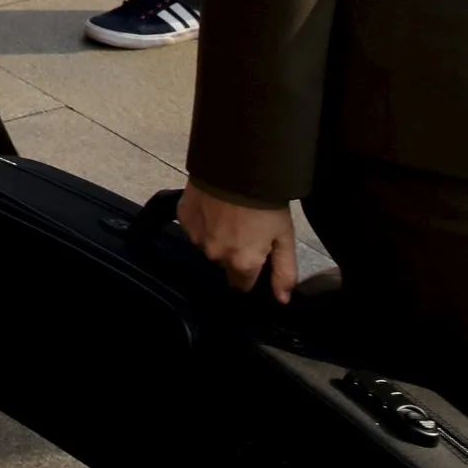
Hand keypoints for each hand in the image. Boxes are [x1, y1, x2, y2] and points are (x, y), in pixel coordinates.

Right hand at [179, 182, 298, 302]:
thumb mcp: (284, 237)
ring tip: (229, 214)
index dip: (251, 272)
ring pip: (208, 246)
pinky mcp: (183, 218)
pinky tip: (213, 205)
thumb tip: (282, 300)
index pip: (243, 284)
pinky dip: (203, 221)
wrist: (237, 167)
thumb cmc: (267, 203)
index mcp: (242, 264)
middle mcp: (216, 256)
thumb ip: (284, 271)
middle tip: (245, 229)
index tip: (257, 253)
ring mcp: (196, 238)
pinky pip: (193, 227)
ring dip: (217, 236)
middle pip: (224, 264)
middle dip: (233, 252)